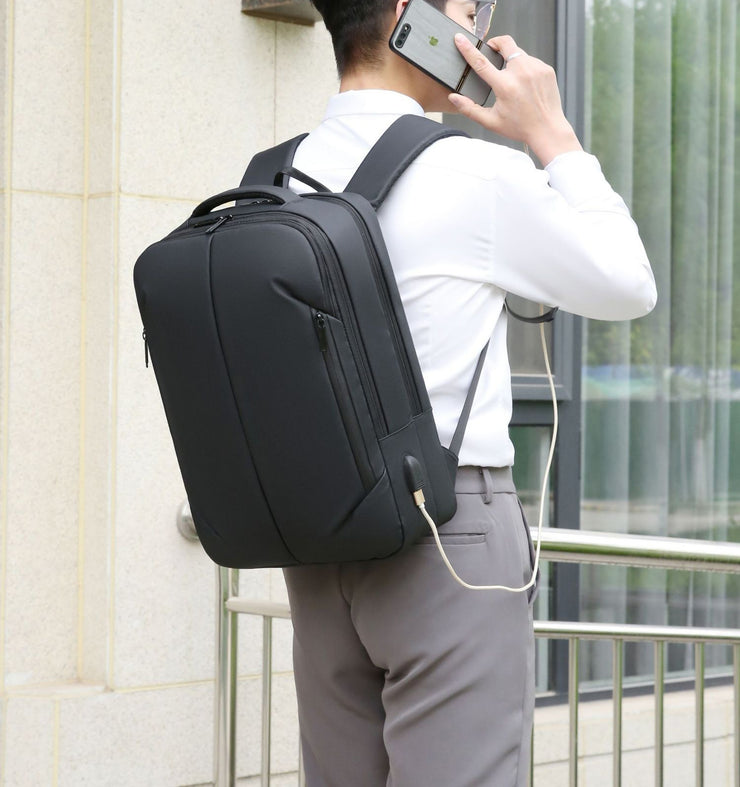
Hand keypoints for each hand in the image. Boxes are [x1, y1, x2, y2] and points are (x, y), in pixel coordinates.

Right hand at [448, 34, 581, 165]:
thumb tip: (453, 97)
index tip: (460, 39)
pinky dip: (525, 68)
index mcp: (505, 86)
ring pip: (518, 53)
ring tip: (512, 80)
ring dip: (511, 60)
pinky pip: (531, 61)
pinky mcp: (546, 69)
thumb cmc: (519, 127)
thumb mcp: (490, 121)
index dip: (468, 49)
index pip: (481, 62)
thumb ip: (469, 109)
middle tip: (491, 51)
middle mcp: (521, 73)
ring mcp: (536, 68)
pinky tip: (525, 85)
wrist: (548, 129)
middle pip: (505, 43)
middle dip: (496, 43)